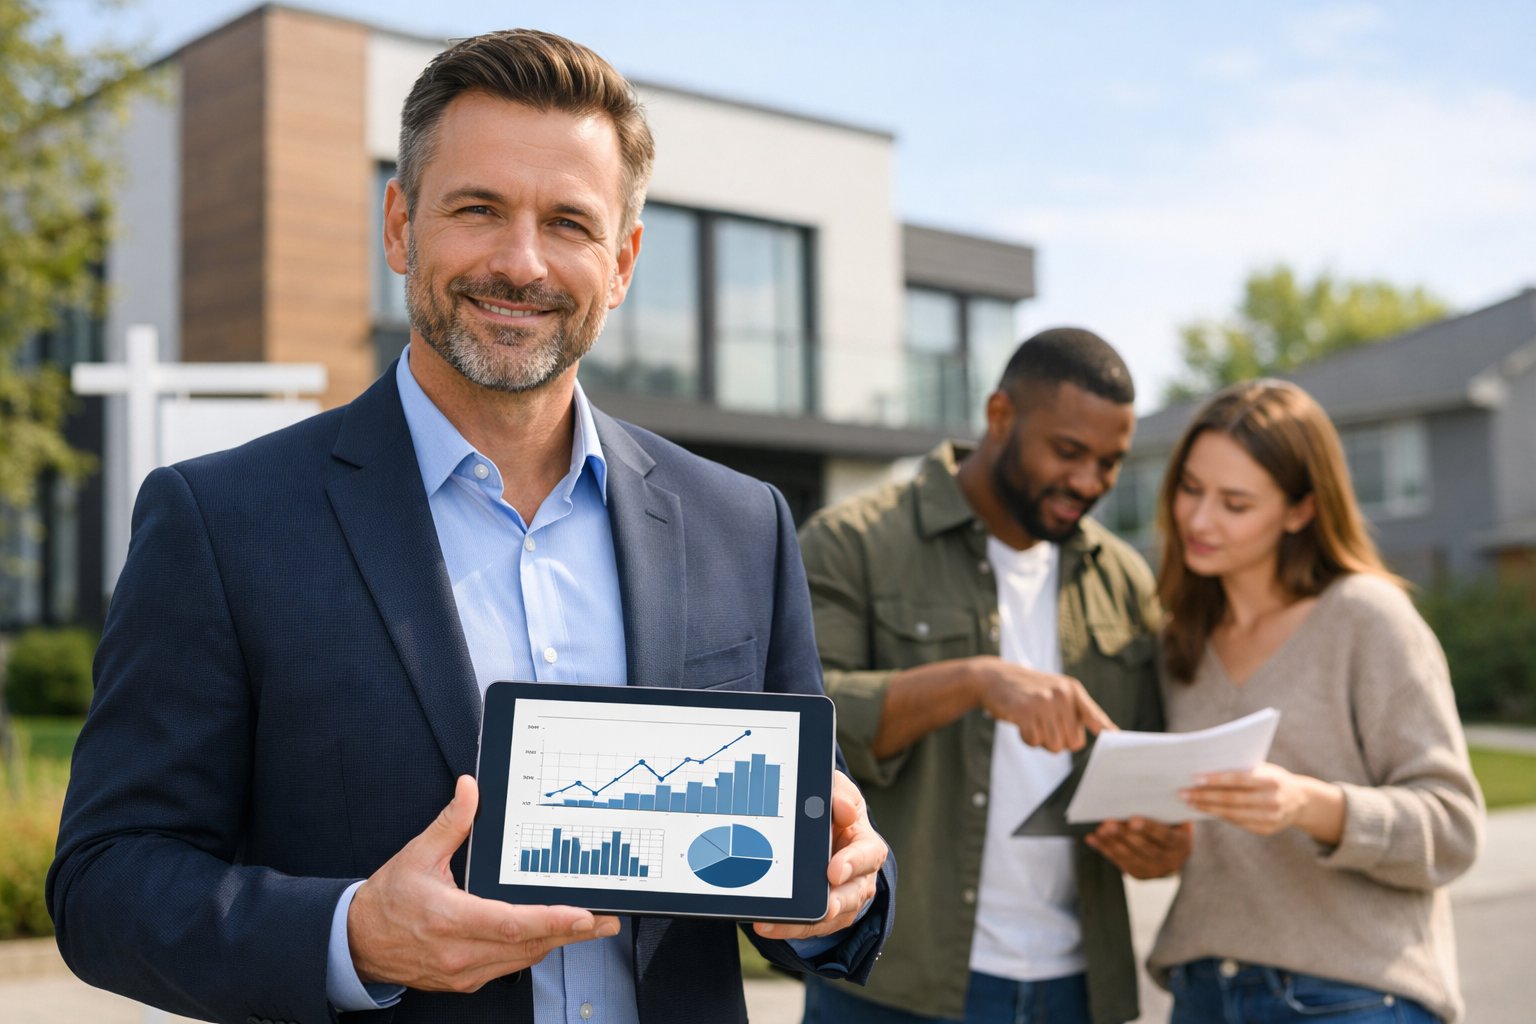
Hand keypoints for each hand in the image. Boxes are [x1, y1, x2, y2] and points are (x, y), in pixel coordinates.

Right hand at [348, 775, 620, 991]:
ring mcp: (463, 972)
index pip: (512, 924)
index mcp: (450, 919)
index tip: (583, 915)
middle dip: (572, 933)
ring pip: (523, 960)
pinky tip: (549, 936)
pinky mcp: (463, 981)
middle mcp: (459, 952)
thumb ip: (451, 822)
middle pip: (528, 947)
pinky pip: (508, 968)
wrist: (355, 943)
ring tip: (589, 927)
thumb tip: (470, 788)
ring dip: (556, 943)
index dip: (552, 921)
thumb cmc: (387, 899)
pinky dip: (531, 951)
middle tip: (607, 920)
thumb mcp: (417, 854)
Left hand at [753, 770, 886, 940]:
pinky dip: (789, 927)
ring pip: (829, 919)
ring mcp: (843, 901)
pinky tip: (767, 925)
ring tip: (773, 923)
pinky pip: (810, 927)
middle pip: (851, 896)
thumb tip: (843, 809)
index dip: (852, 864)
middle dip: (835, 904)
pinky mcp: (824, 917)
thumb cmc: (834, 810)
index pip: (867, 856)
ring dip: (803, 923)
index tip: (833, 871)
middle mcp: (860, 878)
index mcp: (867, 846)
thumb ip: (841, 793)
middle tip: (822, 909)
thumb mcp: (839, 792)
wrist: (825, 832)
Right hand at [973, 658, 1115, 751]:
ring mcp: (1043, 702)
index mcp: (1072, 690)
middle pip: (1073, 742)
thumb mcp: (1055, 691)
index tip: (1117, 739)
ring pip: (1054, 745)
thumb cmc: (1028, 690)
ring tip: (1032, 722)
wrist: (993, 677)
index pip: (1095, 716)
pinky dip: (1027, 739)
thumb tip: (1108, 732)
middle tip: (1044, 725)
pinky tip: (1021, 723)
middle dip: (1058, 741)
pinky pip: (1034, 741)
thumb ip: (1077, 710)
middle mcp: (1061, 695)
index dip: (1106, 730)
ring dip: (1042, 741)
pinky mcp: (1025, 711)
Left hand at [1085, 816, 1191, 877]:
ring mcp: (1154, 870)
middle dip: (1125, 834)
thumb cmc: (1172, 826)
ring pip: (1131, 857)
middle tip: (1109, 823)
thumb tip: (1141, 793)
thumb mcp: (1176, 818)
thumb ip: (1164, 809)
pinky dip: (1105, 849)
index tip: (1133, 819)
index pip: (1165, 836)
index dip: (1149, 828)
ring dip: (1112, 842)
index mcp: (1181, 843)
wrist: (1176, 852)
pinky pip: (1120, 862)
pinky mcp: (1139, 874)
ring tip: (1100, 829)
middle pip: (1145, 848)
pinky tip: (1093, 839)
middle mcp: (1170, 861)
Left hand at [1180, 763, 1342, 841]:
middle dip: (1205, 796)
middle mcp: (1272, 800)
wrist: (1300, 800)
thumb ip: (1240, 768)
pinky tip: (1205, 810)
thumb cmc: (1271, 777)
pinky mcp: (1267, 829)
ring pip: (1232, 814)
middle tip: (1183, 793)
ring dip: (1207, 808)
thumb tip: (1204, 770)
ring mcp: (1271, 817)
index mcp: (1271, 780)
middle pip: (1232, 799)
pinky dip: (1219, 816)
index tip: (1195, 778)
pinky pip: (1238, 823)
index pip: (1239, 779)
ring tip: (1189, 803)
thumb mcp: (1262, 768)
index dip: (1216, 779)